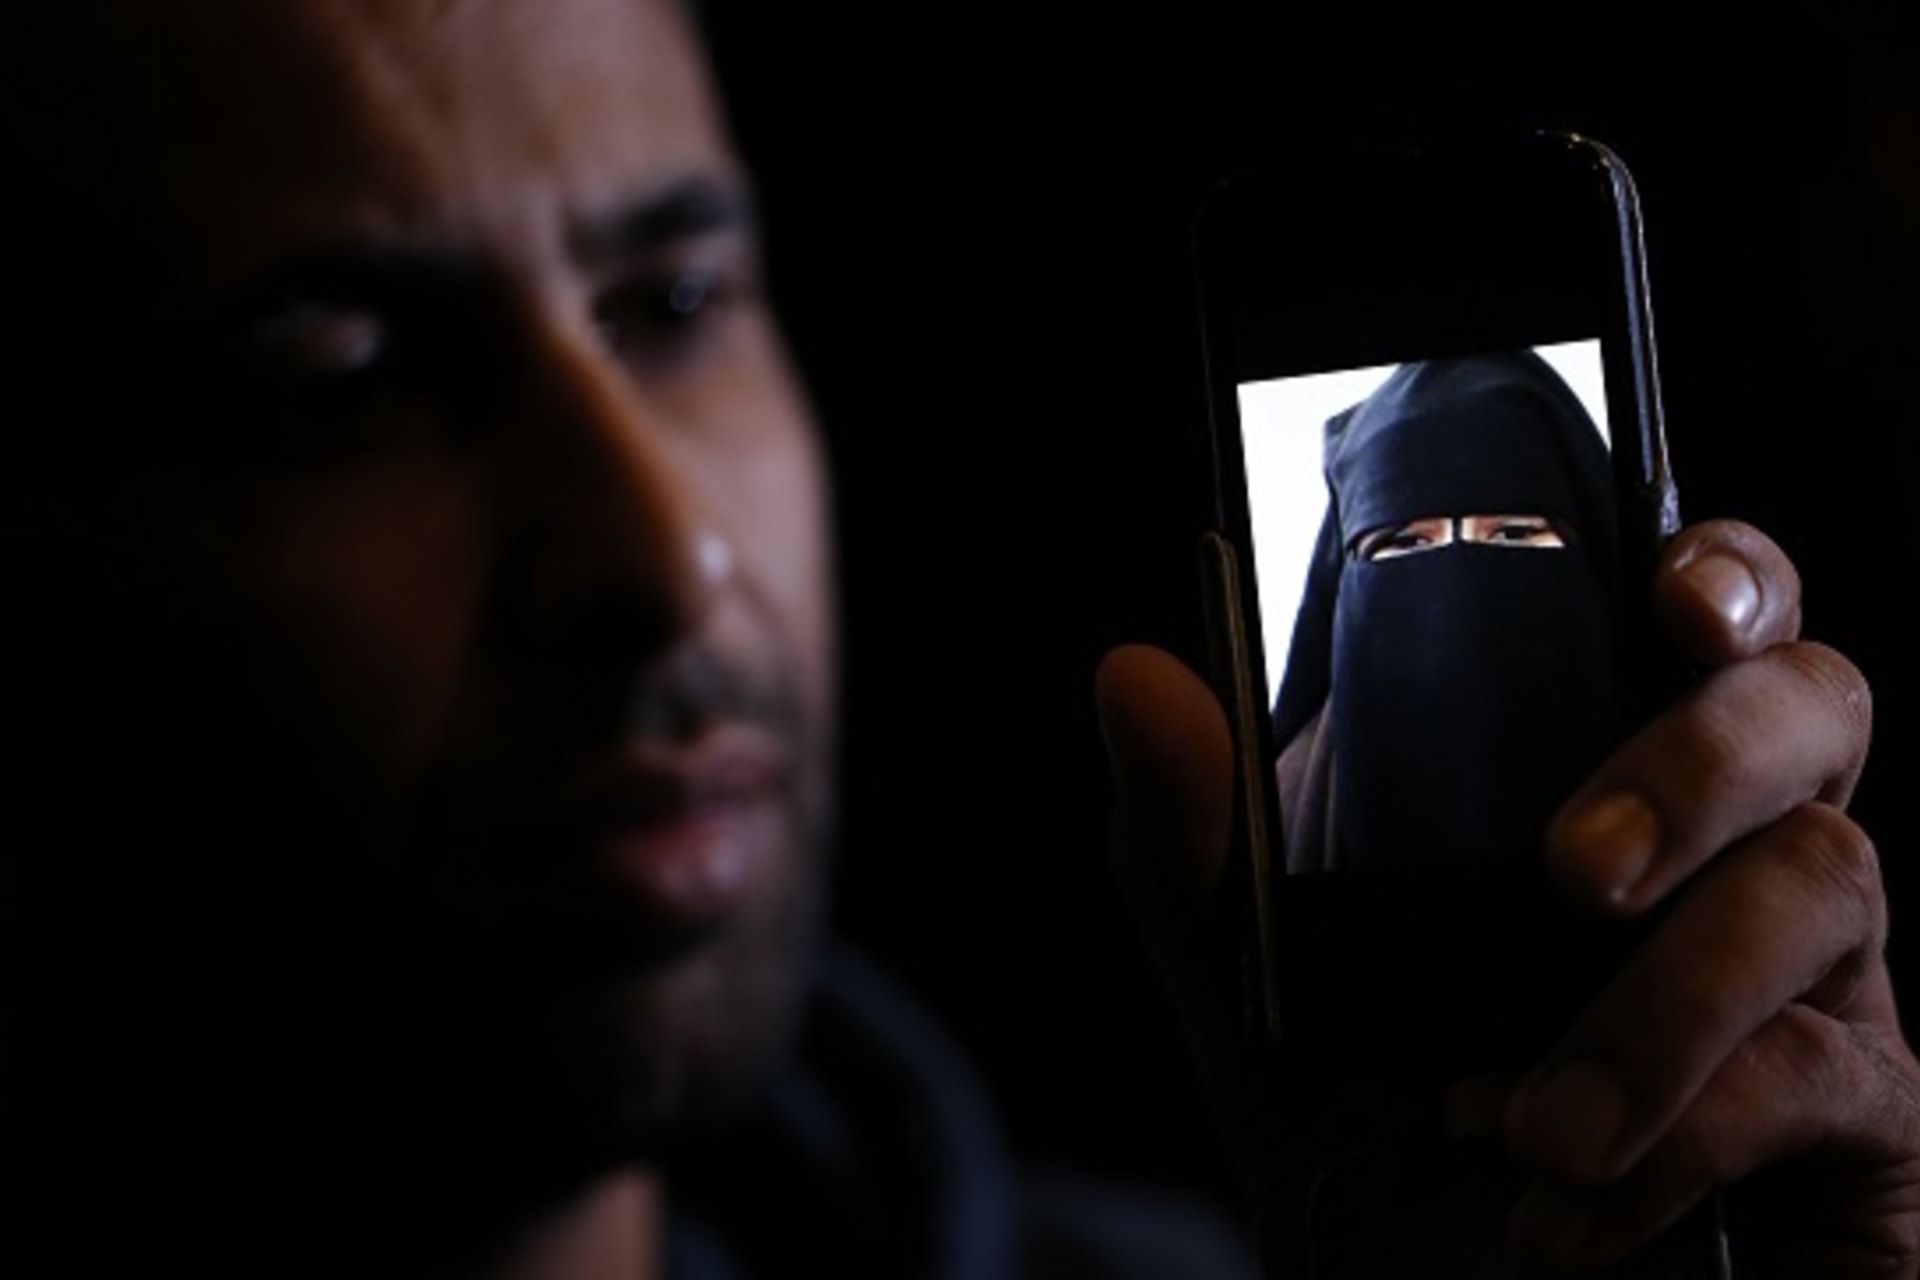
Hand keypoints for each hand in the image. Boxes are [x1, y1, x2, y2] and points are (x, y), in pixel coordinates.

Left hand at [1094, 520, 1919, 1275]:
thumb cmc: (1374, 1153)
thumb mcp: (1266, 1001)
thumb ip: (1205, 844)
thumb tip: (1135, 675)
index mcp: (1609, 793)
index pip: (1708, 627)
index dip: (1725, 574)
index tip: (1670, 589)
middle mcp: (1731, 863)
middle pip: (1813, 711)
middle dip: (1697, 763)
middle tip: (1568, 872)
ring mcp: (1822, 987)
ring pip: (1831, 882)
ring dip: (1661, 1002)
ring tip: (1522, 1121)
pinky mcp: (1869, 1133)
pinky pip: (1829, 1076)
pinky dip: (1682, 1136)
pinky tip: (1559, 1211)